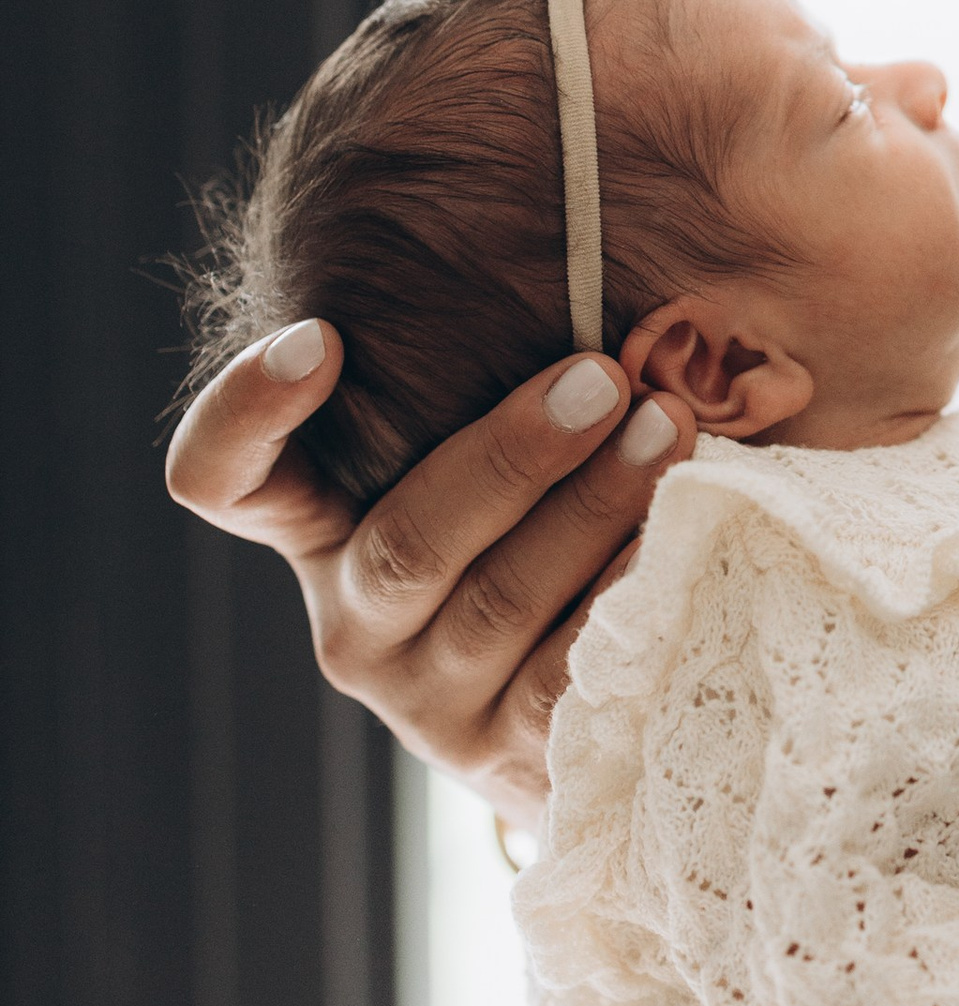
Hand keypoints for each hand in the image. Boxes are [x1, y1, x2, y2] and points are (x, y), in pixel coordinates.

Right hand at [163, 320, 695, 825]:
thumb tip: (576, 250)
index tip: (322, 337)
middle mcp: (356, 622)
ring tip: (667, 428)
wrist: (594, 714)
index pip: (226, 480)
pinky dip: (629, 590)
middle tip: (601, 377)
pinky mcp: (513, 755)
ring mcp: (430, 701)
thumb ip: (487, 380)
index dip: (248, 413)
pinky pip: (571, 672)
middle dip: (511, 455)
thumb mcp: (491, 455)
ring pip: (499, 604)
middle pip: (403, 544)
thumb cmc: (541, 524)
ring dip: (592, 508)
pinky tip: (685, 530)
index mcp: (323, 530)